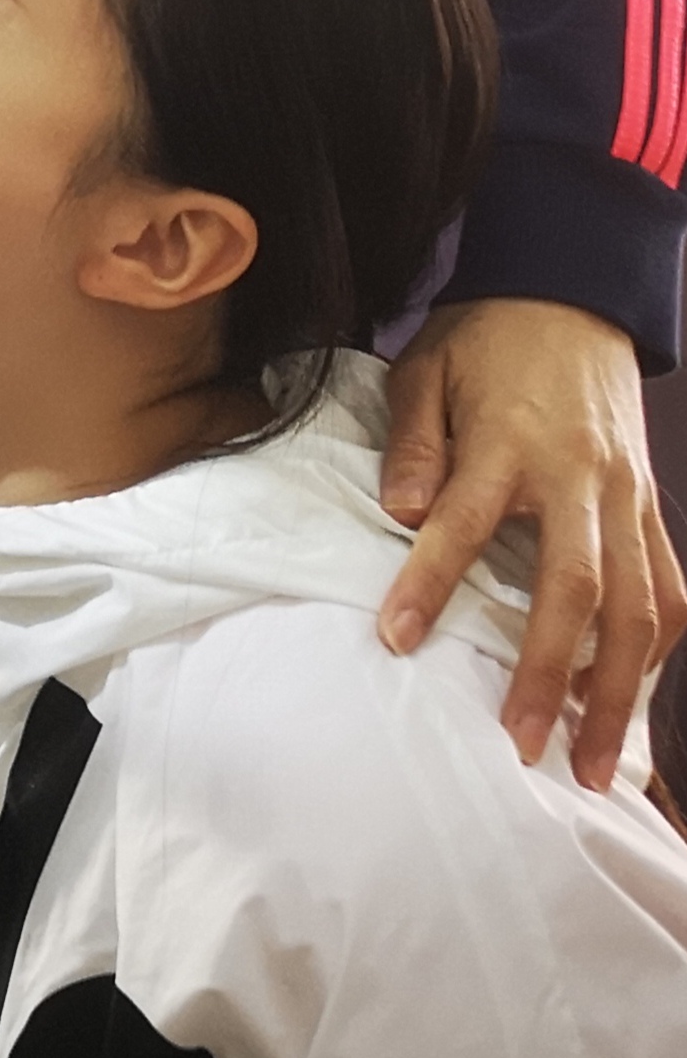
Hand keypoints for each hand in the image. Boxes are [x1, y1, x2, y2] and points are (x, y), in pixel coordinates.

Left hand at [377, 297, 684, 788]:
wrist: (571, 294)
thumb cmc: (485, 338)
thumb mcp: (425, 368)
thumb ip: (413, 442)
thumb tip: (399, 511)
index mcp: (510, 441)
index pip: (464, 523)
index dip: (430, 583)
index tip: (397, 640)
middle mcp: (579, 477)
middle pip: (578, 591)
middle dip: (554, 677)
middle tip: (526, 746)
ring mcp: (627, 496)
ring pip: (641, 608)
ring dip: (621, 692)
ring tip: (597, 763)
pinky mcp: (653, 504)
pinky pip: (671, 589)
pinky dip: (660, 651)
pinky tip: (637, 700)